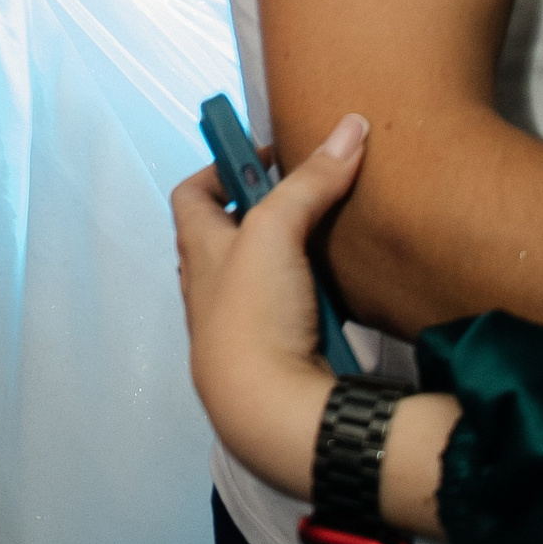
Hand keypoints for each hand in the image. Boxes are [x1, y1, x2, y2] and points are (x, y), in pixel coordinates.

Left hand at [171, 114, 366, 499]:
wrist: (271, 417)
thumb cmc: (252, 316)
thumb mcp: (276, 233)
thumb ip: (311, 181)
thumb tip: (352, 126)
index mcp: (198, 252)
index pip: (190, 195)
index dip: (221, 168)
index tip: (265, 156)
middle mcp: (211, 289)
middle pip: (229, 237)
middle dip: (265, 214)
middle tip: (309, 196)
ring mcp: (244, 329)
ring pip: (264, 280)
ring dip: (294, 262)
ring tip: (333, 241)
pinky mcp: (280, 359)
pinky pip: (296, 319)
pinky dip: (317, 304)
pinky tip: (343, 298)